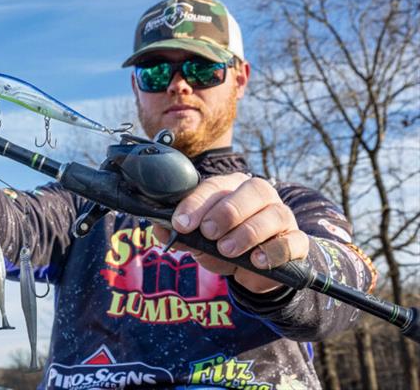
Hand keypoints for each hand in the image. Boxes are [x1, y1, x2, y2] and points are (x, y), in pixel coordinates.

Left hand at [154, 172, 308, 292]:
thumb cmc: (222, 245)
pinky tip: (257, 261)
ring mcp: (282, 217)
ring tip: (228, 250)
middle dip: (227, 212)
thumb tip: (159, 228)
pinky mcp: (297, 241)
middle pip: (252, 190)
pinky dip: (275, 251)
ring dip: (248, 232)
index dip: (197, 203)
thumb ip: (181, 234)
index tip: (181, 223)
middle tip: (209, 233)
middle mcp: (260, 196)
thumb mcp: (199, 240)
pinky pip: (293, 241)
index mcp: (231, 188)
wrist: (253, 270)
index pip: (215, 186)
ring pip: (274, 214)